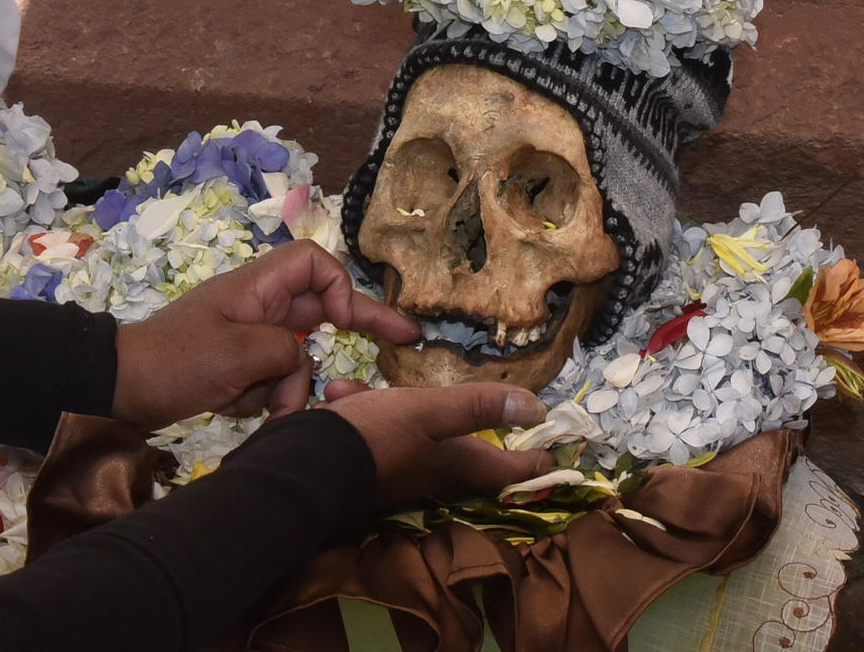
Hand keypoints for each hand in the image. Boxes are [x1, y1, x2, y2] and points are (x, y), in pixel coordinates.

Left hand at [111, 240, 418, 429]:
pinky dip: (262, 399)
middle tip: (404, 342)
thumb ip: (285, 353)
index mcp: (256, 287)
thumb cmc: (174, 362)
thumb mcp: (238, 354)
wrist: (117, 390)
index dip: (340, 285)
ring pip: (297, 357)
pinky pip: (271, 381)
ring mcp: (246, 338)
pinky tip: (235, 409)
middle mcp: (257, 307)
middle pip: (319, 309)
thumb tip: (300, 365)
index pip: (314, 263)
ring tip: (261, 407)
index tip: (350, 319)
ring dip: (287, 387)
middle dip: (353, 330)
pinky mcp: (236, 368)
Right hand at [321, 380, 552, 509]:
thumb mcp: (428, 411)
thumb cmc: (375, 437)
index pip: (510, 469)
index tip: (556, 448)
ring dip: (397, 407)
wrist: (306, 467)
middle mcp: (431, 474)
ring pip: (413, 435)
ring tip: (366, 389)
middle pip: (465, 454)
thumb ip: (477, 406)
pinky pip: (374, 433)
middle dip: (470, 426)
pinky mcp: (365, 465)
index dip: (537, 459)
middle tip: (483, 408)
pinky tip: (339, 395)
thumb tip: (536, 407)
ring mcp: (397, 473)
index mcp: (455, 463)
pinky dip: (362, 410)